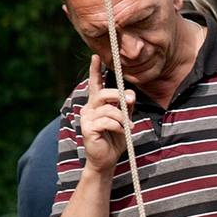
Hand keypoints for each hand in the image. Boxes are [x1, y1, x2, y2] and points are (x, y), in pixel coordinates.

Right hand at [80, 55, 134, 173]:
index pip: (95, 84)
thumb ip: (127, 107)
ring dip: (122, 118)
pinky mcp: (87, 128)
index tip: (96, 56)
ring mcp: (86, 118)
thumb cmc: (115, 139)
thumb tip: (131, 94)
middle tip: (131, 101)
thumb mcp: (125, 119)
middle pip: (105, 94)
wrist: (107, 159)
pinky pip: (107, 121)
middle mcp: (89, 108)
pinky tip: (121, 132)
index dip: (94, 70)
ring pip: (109, 109)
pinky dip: (118, 126)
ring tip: (127, 127)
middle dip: (120, 96)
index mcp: (97, 104)